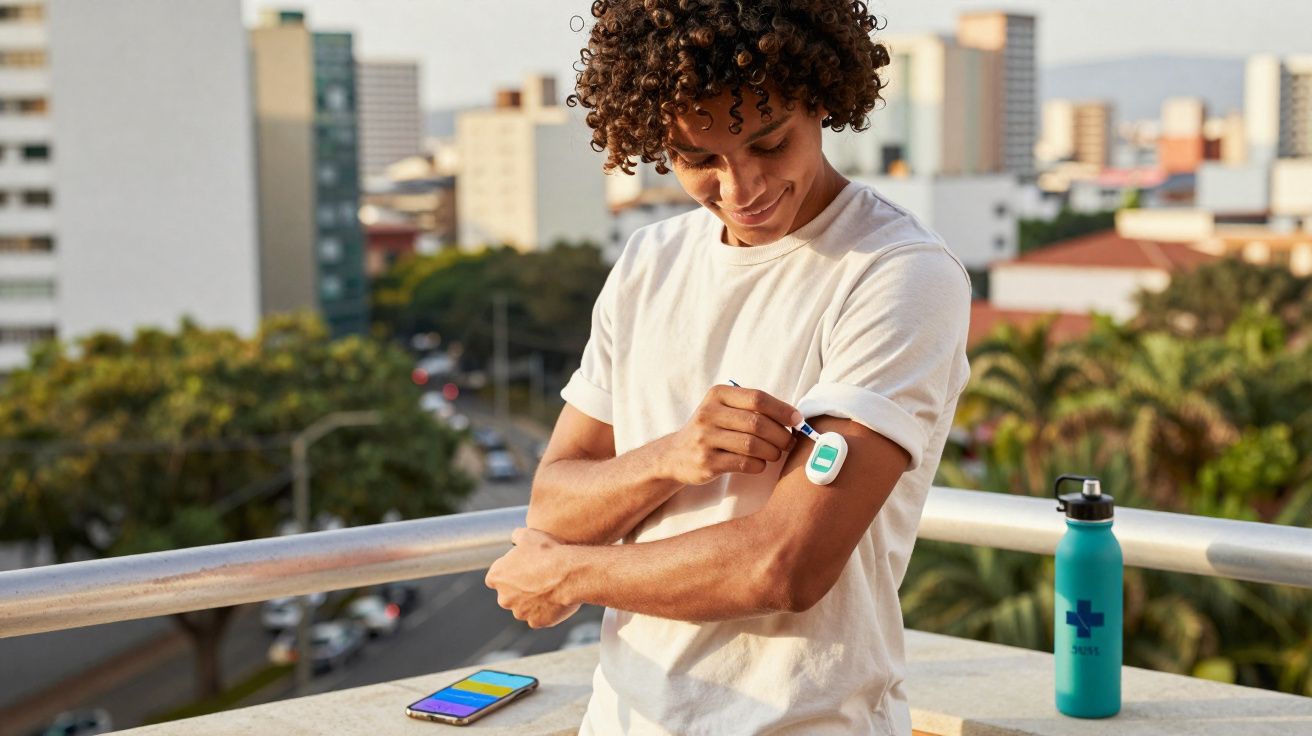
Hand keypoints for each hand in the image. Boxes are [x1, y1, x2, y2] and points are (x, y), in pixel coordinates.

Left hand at [485, 528, 580, 628]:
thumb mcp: (529, 535)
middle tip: (538, 578)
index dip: (508, 573)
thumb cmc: (548, 552)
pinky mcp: (536, 622)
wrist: (570, 573)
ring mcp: (520, 612)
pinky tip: (557, 598)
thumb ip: (517, 537)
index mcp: (496, 576)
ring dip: (533, 600)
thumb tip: (515, 537)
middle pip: (508, 595)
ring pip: (524, 607)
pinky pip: (539, 617)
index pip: (495, 578)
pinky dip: (546, 610)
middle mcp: (504, 598)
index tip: (521, 569)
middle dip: (519, 589)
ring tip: (551, 587)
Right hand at [659, 384, 801, 485]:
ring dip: (772, 451)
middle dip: (781, 435)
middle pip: (758, 423)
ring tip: (775, 454)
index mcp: (717, 395)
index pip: (758, 398)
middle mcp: (709, 414)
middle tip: (789, 442)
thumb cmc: (711, 429)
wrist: (676, 455)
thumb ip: (752, 408)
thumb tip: (793, 417)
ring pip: (753, 445)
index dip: (782, 410)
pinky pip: (744, 463)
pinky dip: (759, 465)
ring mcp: (706, 439)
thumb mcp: (723, 409)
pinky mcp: (707, 462)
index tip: (798, 420)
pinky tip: (760, 464)